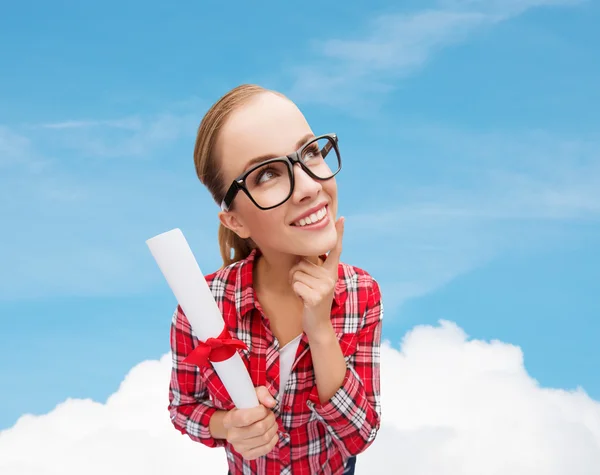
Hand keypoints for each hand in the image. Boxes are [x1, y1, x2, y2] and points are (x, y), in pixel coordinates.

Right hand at [222, 386, 278, 459]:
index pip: (246, 418)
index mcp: (229, 420)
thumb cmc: (246, 408)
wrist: (238, 424)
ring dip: (273, 427)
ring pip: (265, 438)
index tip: (263, 408)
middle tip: (269, 414)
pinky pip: (266, 448)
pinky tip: (270, 432)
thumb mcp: (252, 395)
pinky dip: (273, 439)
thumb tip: (271, 403)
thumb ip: (262, 394)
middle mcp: (232, 435)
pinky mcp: (247, 455)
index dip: (260, 411)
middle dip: (270, 418)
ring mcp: (239, 447)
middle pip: (259, 428)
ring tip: (271, 422)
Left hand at [289, 217, 344, 337]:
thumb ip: (312, 268)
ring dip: (295, 283)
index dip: (339, 234)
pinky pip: (295, 284)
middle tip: (306, 287)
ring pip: (296, 273)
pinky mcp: (315, 297)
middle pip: (301, 264)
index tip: (341, 219)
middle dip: (297, 274)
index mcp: (332, 271)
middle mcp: (330, 277)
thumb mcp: (316, 281)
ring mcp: (324, 287)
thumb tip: (301, 254)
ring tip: (305, 292)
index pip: (335, 250)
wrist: (318, 324)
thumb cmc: (312, 298)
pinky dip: (295, 292)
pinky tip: (303, 299)